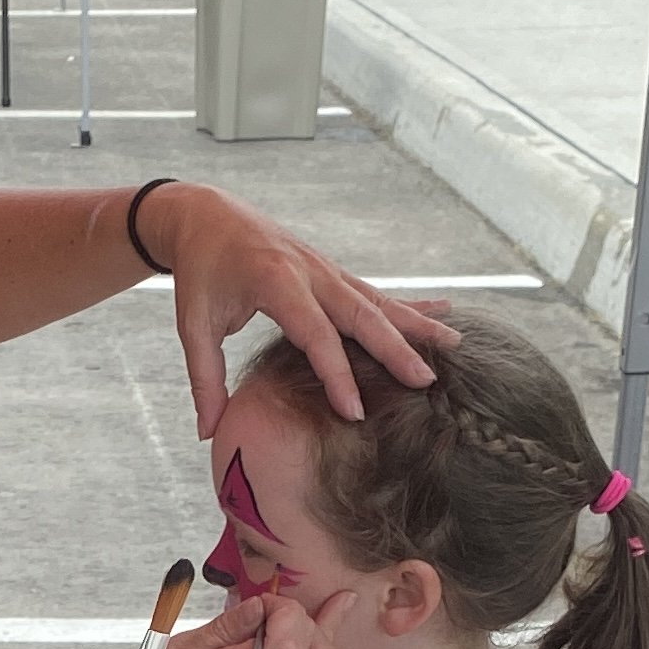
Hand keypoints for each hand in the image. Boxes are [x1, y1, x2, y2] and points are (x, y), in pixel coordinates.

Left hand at [141, 182, 460, 433]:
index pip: (315, 336)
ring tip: (456, 345)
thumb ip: (204, 378)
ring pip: (377, 300)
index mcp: (276, 282)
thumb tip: (207, 433)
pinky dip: (407, 306)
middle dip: (396, 349)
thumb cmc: (199, 272)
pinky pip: (373, 292)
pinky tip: (441, 313)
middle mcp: (310, 271)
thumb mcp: (193, 324)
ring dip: (416, 324)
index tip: (355, 412)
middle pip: (362, 314)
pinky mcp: (331, 271)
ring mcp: (326, 268)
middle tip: (428, 381)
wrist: (205, 214)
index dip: (336, 376)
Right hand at [141, 589, 352, 648]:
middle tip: (267, 612)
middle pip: (314, 648)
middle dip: (296, 617)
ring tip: (288, 619)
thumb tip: (259, 604)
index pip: (288, 641)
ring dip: (313, 633)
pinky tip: (308, 630)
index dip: (283, 610)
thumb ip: (224, 628)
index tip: (261, 603)